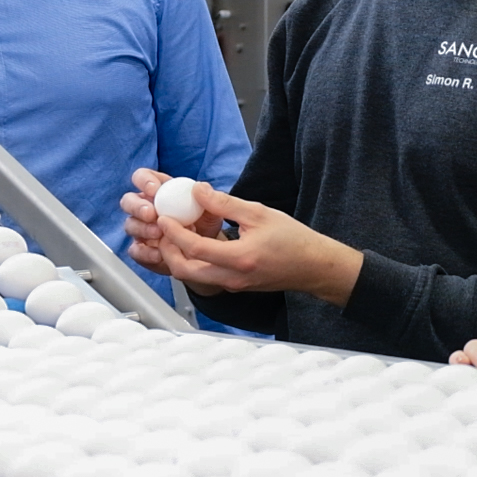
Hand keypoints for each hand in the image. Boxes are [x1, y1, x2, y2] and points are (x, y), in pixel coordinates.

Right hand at [120, 168, 221, 276]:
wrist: (205, 253)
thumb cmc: (204, 225)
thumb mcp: (212, 210)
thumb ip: (208, 198)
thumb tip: (200, 187)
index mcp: (159, 191)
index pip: (142, 177)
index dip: (144, 180)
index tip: (154, 190)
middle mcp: (145, 207)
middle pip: (128, 200)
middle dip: (137, 206)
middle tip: (151, 214)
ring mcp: (141, 229)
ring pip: (130, 225)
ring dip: (142, 229)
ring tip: (159, 234)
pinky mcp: (141, 250)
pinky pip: (135, 250)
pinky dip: (145, 252)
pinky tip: (158, 254)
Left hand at [151, 185, 362, 307]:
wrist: (313, 266)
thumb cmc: (293, 240)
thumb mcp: (259, 213)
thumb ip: (225, 203)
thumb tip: (197, 191)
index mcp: (239, 259)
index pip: (195, 248)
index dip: (174, 232)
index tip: (165, 217)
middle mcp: (233, 277)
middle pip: (185, 272)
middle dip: (167, 251)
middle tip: (163, 231)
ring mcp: (233, 285)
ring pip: (193, 277)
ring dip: (179, 257)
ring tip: (176, 234)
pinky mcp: (235, 285)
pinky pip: (206, 275)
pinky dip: (194, 260)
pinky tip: (196, 241)